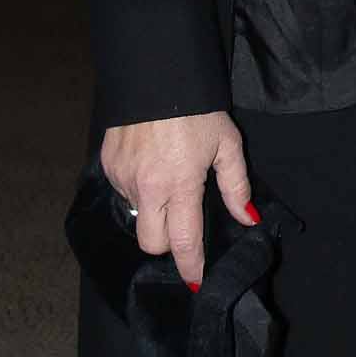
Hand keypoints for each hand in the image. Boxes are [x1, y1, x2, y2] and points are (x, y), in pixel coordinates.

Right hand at [100, 110, 254, 286]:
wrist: (154, 75)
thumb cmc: (197, 110)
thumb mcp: (226, 145)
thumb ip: (236, 187)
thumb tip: (248, 219)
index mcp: (180, 185)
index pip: (184, 242)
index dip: (191, 267)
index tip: (196, 282)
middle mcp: (147, 188)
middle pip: (152, 243)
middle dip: (168, 244)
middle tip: (183, 225)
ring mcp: (123, 178)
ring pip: (137, 216)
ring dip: (154, 211)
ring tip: (169, 179)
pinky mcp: (108, 166)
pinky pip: (124, 193)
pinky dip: (138, 189)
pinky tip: (151, 166)